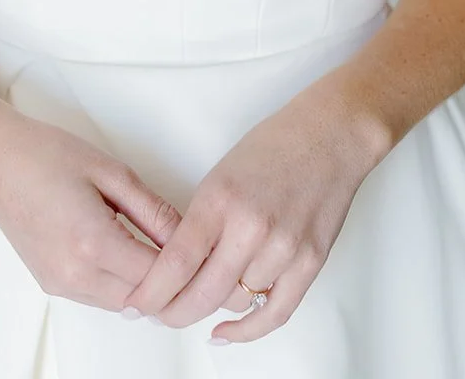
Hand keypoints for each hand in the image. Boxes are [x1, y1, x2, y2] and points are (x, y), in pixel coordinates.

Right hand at [0, 99, 183, 308]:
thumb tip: (185, 237)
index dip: (186, 266)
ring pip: (121, 305)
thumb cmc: (47, 154)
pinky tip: (126, 251)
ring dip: (143, 285)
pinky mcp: (51, 283)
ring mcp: (60, 283)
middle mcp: (74, 274)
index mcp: (93, 243)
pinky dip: (119, 283)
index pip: (157, 276)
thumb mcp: (111, 172)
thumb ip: (153, 210)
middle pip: (142, 299)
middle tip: (188, 250)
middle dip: (170, 281)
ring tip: (157, 248)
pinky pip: (98, 297)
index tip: (202, 249)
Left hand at [120, 78, 385, 344]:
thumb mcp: (220, 175)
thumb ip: (201, 222)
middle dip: (171, 313)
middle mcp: (250, 226)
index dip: (151, 293)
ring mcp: (283, 247)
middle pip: (201, 293)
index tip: (135, 306)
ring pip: (235, 302)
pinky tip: (226, 330)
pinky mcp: (310, 262)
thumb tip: (178, 268)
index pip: (176, 263)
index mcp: (220, 198)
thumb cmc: (274, 147)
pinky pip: (275, 313)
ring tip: (191, 307)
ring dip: (209, 310)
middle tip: (156, 315)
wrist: (329, 135)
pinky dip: (248, 330)